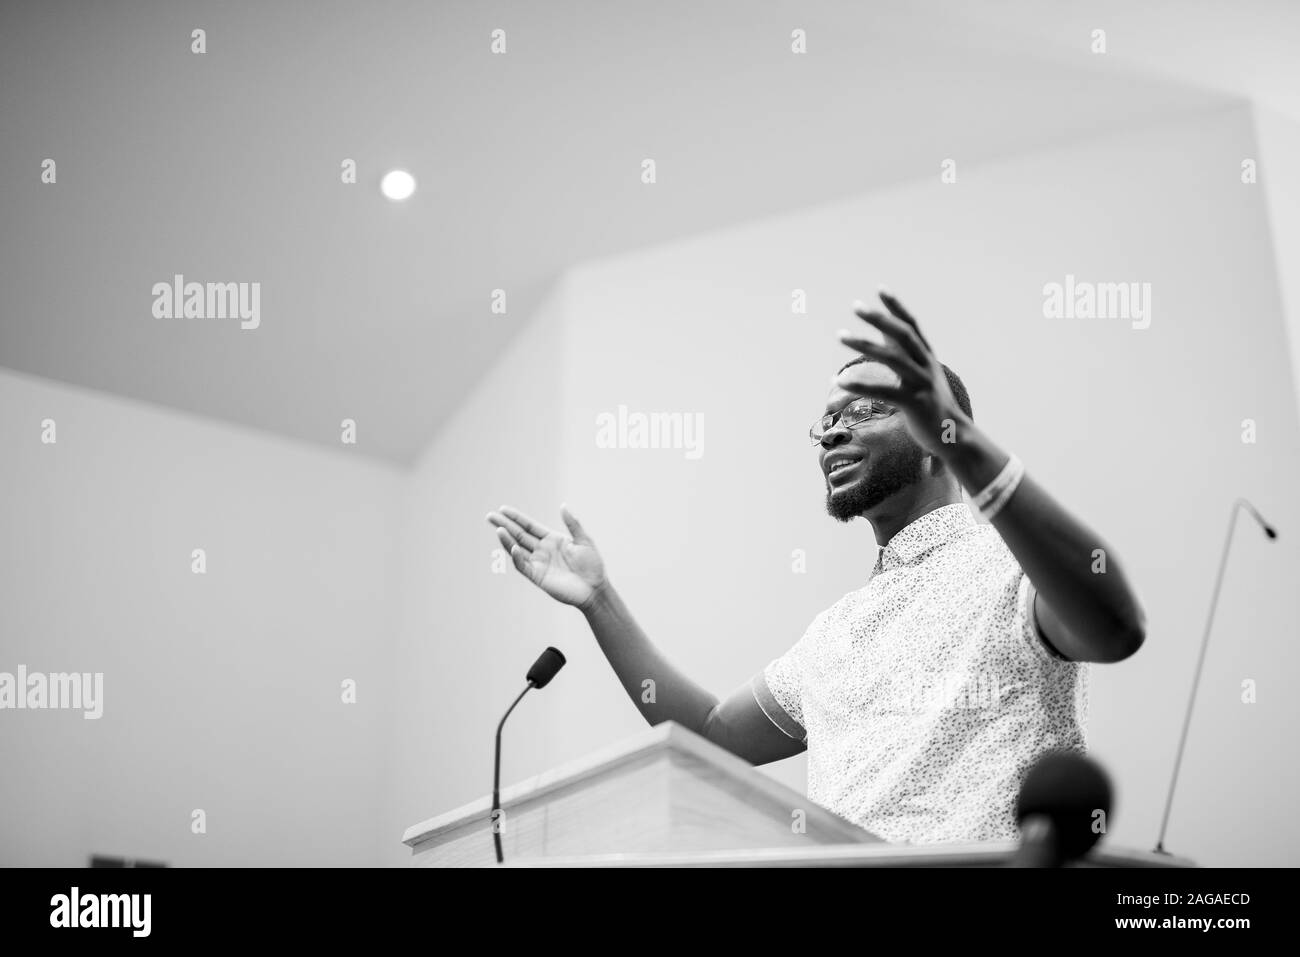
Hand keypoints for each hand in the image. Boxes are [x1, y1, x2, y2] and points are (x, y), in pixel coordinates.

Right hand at [486, 505, 607, 608]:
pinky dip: (517, 557)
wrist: (595, 588)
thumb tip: (563, 506)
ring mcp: (538, 563)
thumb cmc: (592, 565)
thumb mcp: (584, 540)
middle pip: (519, 535)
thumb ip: (573, 523)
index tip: (503, 509)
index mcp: (551, 539)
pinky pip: (523, 565)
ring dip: (507, 540)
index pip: (529, 526)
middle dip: (505, 525)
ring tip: (498, 529)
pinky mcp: (538, 576)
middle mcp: (542, 550)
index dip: (516, 518)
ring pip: (518, 549)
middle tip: (490, 516)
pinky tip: (514, 547)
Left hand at [836, 288, 966, 456]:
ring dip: (864, 344)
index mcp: (927, 357)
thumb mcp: (921, 376)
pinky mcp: (915, 403)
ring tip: (840, 335)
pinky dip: (860, 384)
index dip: (897, 307)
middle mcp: (927, 366)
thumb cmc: (931, 405)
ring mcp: (922, 383)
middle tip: (855, 306)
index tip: (880, 289)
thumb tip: (883, 335)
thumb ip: (904, 356)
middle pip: (902, 335)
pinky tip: (839, 381)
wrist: (954, 435)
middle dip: (879, 318)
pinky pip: (884, 391)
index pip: (912, 325)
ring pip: (892, 358)